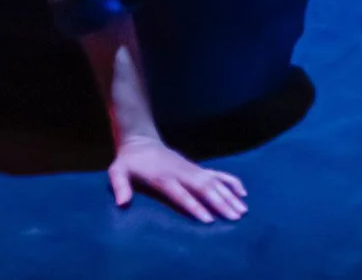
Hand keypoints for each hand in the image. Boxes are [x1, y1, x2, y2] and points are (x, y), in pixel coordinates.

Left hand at [108, 136, 247, 222]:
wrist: (140, 140)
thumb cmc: (129, 161)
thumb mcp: (118, 170)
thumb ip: (119, 185)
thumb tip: (122, 203)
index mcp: (162, 176)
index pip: (181, 193)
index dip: (194, 206)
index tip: (209, 219)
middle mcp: (180, 172)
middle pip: (203, 188)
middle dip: (219, 202)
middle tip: (235, 217)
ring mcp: (190, 168)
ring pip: (213, 181)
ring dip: (229, 195)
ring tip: (243, 210)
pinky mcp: (196, 167)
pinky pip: (217, 173)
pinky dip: (230, 181)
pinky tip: (243, 192)